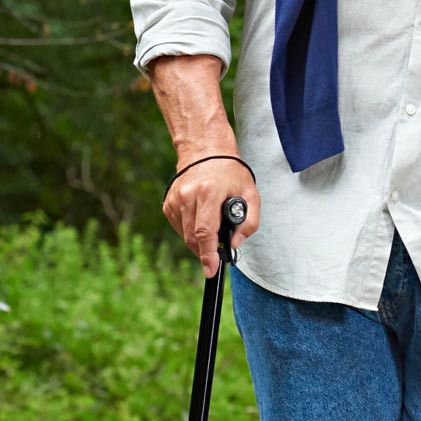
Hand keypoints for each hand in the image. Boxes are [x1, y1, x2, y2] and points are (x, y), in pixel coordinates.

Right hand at [163, 153, 260, 277]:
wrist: (205, 150)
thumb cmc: (231, 173)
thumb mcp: (251, 194)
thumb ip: (249, 223)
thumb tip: (234, 245)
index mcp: (208, 192)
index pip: (205, 232)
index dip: (208, 255)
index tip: (210, 270)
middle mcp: (188, 195)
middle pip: (194, 238)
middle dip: (206, 251)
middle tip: (218, 250)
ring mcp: (176, 199)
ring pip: (185, 236)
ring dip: (199, 241)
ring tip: (212, 225)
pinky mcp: (169, 203)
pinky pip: (179, 228)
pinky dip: (191, 231)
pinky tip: (200, 218)